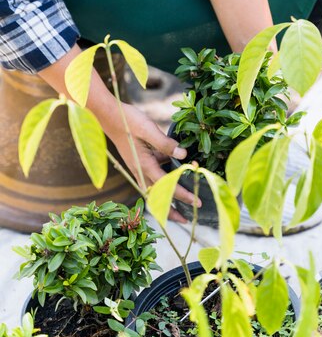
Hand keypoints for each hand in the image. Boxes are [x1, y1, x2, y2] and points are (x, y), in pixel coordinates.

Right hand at [103, 102, 201, 222]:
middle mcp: (141, 170)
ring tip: (182, 204)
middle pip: (157, 197)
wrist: (109, 116)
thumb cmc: (128, 121)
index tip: (196, 202)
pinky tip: (176, 171)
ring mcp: (139, 167)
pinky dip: (164, 181)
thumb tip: (184, 155)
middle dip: (171, 210)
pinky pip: (153, 176)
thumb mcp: (149, 129)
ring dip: (167, 199)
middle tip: (186, 219)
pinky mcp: (139, 161)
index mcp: (144, 165)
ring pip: (155, 189)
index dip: (182, 195)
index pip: (167, 186)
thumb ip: (166, 144)